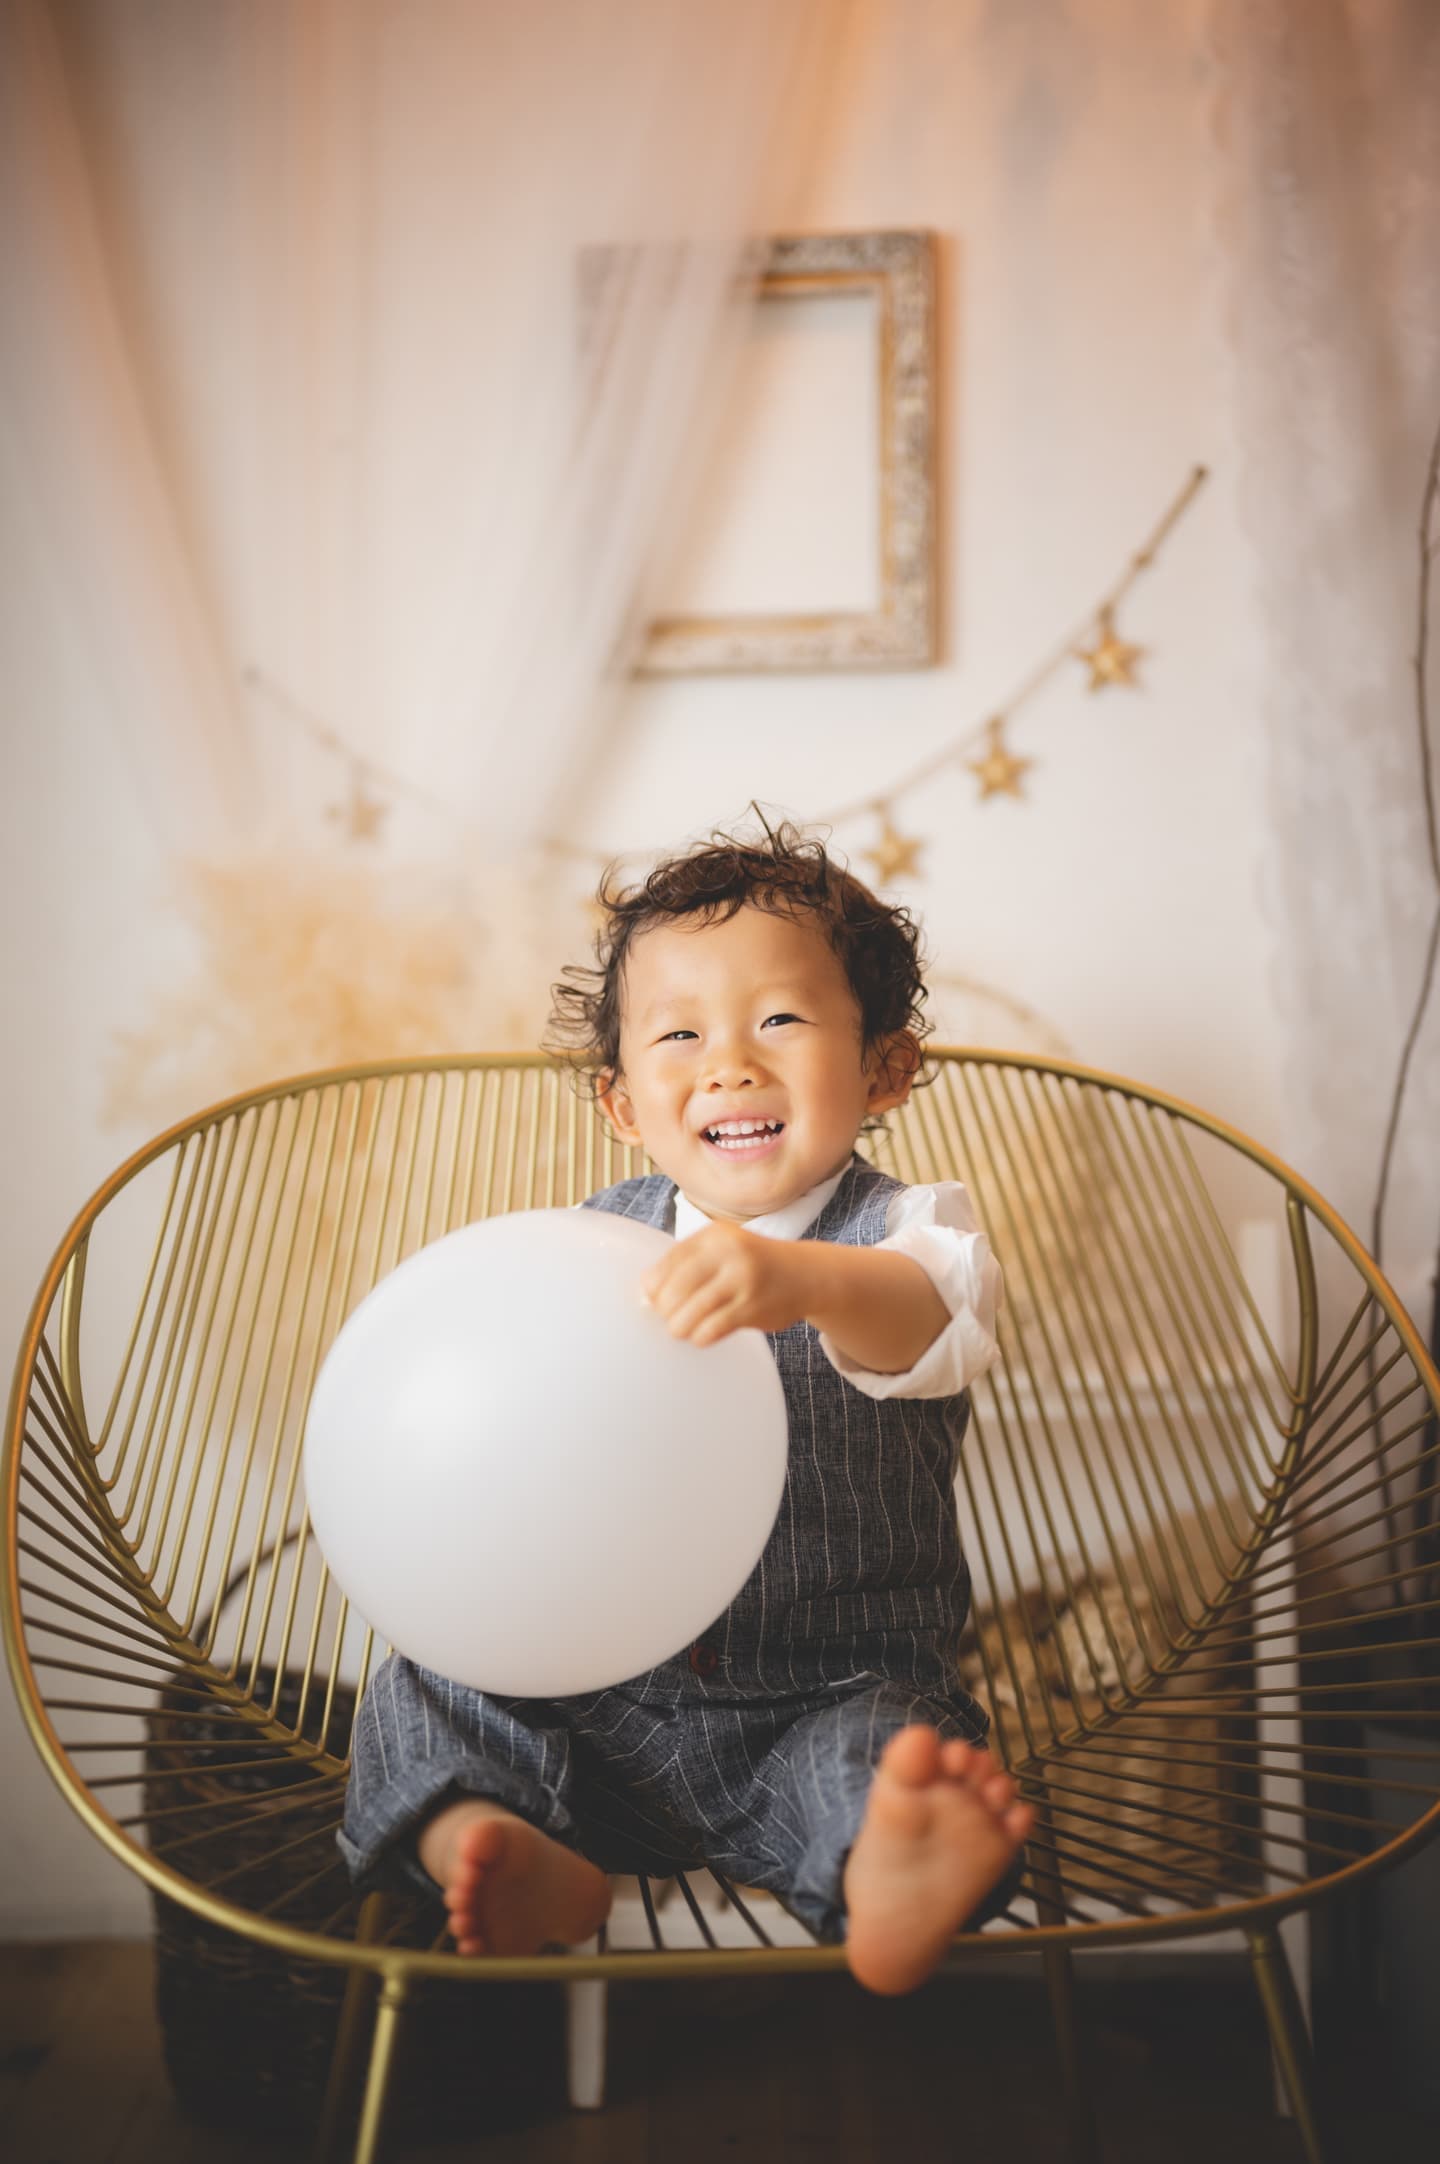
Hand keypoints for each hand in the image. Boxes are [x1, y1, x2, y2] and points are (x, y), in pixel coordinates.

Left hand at [640, 1222, 811, 1346]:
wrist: (806, 1274)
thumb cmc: (753, 1265)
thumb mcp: (722, 1249)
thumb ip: (687, 1265)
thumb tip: (646, 1294)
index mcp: (713, 1236)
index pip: (667, 1265)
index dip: (653, 1288)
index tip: (653, 1301)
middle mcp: (727, 1253)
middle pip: (674, 1291)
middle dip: (665, 1311)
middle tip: (670, 1319)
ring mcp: (742, 1280)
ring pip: (690, 1313)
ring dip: (679, 1328)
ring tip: (682, 1330)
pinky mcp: (753, 1307)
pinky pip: (711, 1329)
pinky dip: (700, 1337)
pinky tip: (703, 1335)